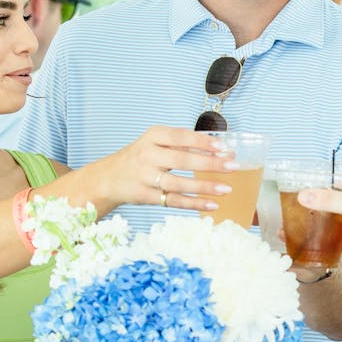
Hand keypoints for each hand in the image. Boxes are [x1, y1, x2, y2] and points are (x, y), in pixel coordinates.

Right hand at [92, 126, 233, 212]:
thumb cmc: (141, 157)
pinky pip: (173, 201)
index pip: (181, 136)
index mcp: (153, 136)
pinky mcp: (145, 196)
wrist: (109, 177)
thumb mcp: (156, 143)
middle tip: (232, 166)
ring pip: (178, 183)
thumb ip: (182, 145)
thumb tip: (220, 151)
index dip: (202, 142)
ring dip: (204, 187)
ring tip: (226, 188)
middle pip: (181, 160)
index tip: (224, 147)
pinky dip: (193, 204)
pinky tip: (211, 205)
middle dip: (209, 164)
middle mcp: (147, 155)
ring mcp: (145, 177)